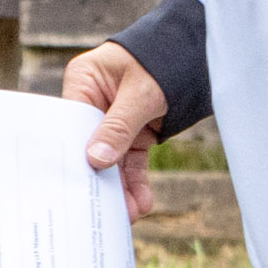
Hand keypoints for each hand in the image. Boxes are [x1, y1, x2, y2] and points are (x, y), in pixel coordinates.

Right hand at [62, 42, 164, 222]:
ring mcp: (112, 120)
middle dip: (100, 179)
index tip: (76, 185)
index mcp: (83, 81)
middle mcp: (93, 102)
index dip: (72, 155)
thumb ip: (119, 126)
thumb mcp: (142, 92)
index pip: (70, 125)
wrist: (196, 51)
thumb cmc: (163, 58)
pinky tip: (141, 202)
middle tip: (102, 211)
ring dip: (120, 188)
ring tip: (128, 215)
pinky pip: (130, 162)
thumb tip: (97, 160)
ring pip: (111, 160)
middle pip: (90, 147)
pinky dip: (135, 182)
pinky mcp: (133, 133)